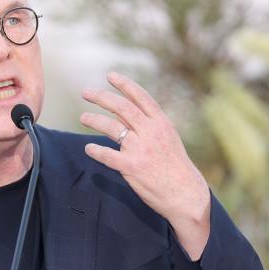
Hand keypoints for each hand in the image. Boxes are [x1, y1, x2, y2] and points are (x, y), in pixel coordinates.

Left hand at [81, 71, 211, 259]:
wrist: (185, 194)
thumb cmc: (176, 168)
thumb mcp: (169, 140)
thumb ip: (149, 127)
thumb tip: (127, 115)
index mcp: (162, 123)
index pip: (141, 97)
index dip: (125, 84)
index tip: (110, 75)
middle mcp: (151, 132)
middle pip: (122, 108)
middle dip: (101, 97)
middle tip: (85, 92)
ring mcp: (141, 149)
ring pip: (112, 127)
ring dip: (94, 120)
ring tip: (83, 117)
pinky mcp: (132, 167)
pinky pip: (107, 155)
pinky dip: (95, 151)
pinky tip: (88, 149)